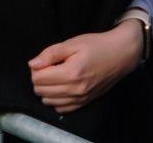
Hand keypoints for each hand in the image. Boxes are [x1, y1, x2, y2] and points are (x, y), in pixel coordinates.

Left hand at [29, 21, 143, 113]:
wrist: (120, 55)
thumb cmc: (97, 46)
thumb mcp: (72, 43)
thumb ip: (50, 54)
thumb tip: (32, 64)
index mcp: (70, 73)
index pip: (38, 78)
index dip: (36, 68)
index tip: (44, 61)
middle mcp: (75, 90)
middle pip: (41, 91)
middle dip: (39, 78)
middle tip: (49, 67)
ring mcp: (80, 98)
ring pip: (49, 101)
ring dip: (46, 89)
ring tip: (55, 76)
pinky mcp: (85, 102)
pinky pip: (62, 109)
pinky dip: (56, 99)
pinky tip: (61, 87)